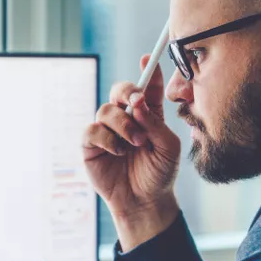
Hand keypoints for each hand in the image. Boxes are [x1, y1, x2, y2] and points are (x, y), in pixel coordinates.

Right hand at [83, 54, 181, 249]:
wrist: (143, 202)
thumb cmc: (160, 174)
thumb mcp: (168, 147)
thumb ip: (156, 123)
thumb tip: (138, 104)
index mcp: (148, 115)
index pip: (148, 86)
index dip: (148, 70)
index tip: (148, 58)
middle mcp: (126, 119)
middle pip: (120, 90)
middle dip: (128, 91)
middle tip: (138, 103)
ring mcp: (107, 131)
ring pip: (106, 109)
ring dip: (122, 124)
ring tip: (135, 143)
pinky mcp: (92, 146)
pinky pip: (92, 130)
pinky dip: (107, 138)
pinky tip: (118, 152)